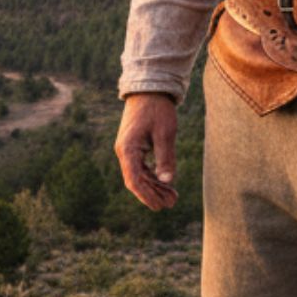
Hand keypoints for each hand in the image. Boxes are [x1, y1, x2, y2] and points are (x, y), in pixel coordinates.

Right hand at [114, 92, 177, 210]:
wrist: (149, 89)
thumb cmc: (157, 109)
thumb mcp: (165, 133)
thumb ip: (165, 158)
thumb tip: (167, 181)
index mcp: (128, 149)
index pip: (134, 180)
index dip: (147, 196)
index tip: (160, 207)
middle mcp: (124, 151)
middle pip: (136, 181)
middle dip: (153, 194)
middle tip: (172, 204)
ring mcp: (128, 149)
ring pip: (138, 175)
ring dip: (154, 187)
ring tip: (172, 197)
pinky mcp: (134, 147)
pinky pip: (141, 167)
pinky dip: (152, 177)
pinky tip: (165, 183)